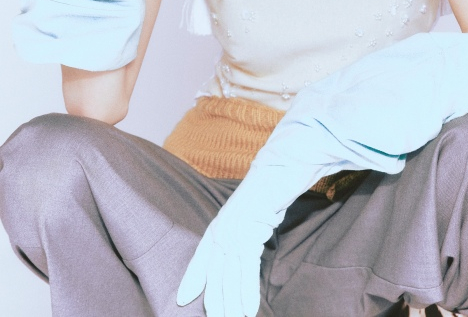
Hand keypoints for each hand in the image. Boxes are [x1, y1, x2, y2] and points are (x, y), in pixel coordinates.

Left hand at [176, 128, 350, 316]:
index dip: (193, 277)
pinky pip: (246, 268)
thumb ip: (243, 230)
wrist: (283, 166)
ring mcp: (235, 229)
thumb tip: (242, 251)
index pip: (202, 254)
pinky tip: (248, 310)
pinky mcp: (250, 231)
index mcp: (220, 221)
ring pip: (229, 275)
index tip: (184, 298)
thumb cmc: (271, 189)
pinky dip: (247, 291)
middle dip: (216, 300)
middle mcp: (223, 227)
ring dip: (232, 303)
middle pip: (215, 272)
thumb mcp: (251, 212)